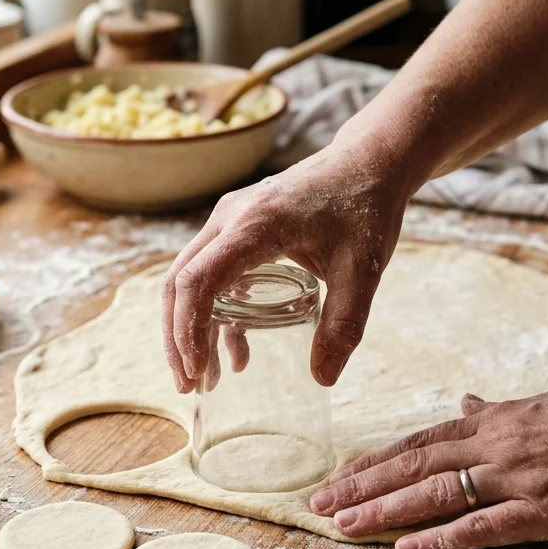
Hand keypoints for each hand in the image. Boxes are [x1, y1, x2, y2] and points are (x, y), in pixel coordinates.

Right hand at [162, 136, 411, 392]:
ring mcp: (230, 222)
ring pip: (189, 280)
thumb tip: (323, 379)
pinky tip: (238, 352)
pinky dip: (215, 313)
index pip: (197, 280)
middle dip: (177, 337)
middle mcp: (230, 220)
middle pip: (179, 282)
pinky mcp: (239, 230)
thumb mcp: (361, 272)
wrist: (370, 164)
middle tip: (188, 384)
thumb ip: (344, 325)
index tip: (196, 371)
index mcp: (254, 225)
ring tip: (207, 377)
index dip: (187, 329)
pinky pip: (211, 275)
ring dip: (191, 328)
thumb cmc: (365, 209)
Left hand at [309, 385, 547, 548]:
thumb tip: (465, 403)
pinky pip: (481, 527)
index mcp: (494, 423)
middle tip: (318, 504)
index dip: (375, 460)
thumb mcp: (543, 404)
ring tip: (343, 526)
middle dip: (361, 485)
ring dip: (384, 509)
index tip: (339, 475)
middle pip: (412, 465)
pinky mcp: (542, 511)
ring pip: (434, 494)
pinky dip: (441, 539)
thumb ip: (499, 411)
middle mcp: (494, 446)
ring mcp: (515, 479)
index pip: (419, 441)